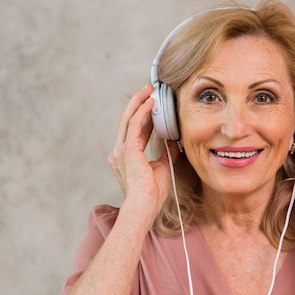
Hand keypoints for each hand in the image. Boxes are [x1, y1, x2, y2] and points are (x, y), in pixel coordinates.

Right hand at [107, 85, 179, 211]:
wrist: (145, 204)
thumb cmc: (153, 192)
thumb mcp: (163, 166)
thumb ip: (167, 152)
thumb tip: (174, 140)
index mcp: (125, 156)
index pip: (133, 129)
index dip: (143, 115)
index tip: (152, 104)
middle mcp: (119, 151)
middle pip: (127, 119)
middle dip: (138, 102)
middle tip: (149, 90)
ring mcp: (121, 150)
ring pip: (128, 118)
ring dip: (139, 102)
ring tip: (150, 91)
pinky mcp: (127, 150)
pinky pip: (133, 125)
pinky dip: (142, 112)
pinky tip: (150, 103)